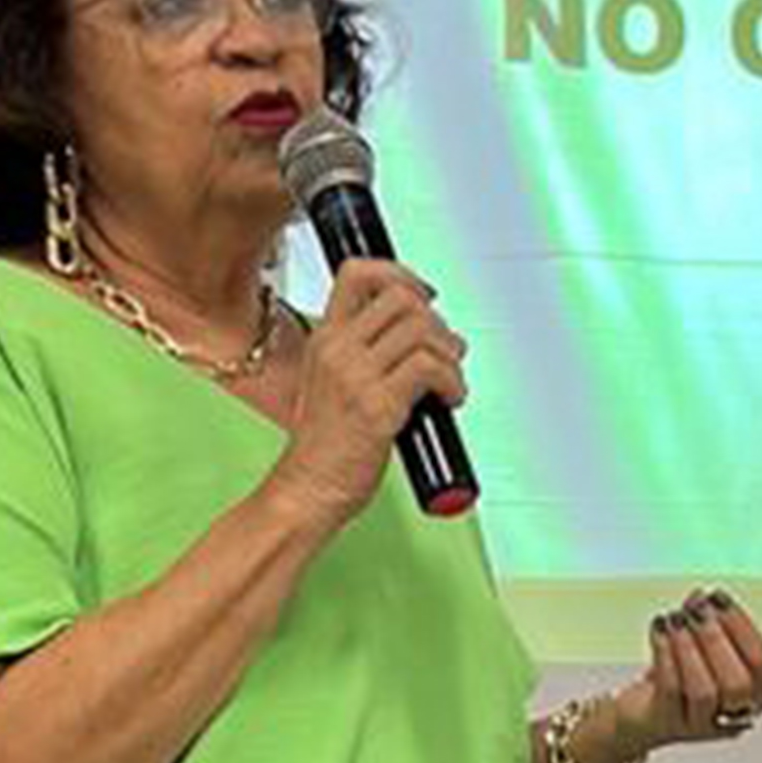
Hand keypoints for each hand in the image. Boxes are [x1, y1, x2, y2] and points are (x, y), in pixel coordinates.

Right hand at [263, 258, 465, 533]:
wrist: (308, 490)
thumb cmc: (328, 445)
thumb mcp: (335, 382)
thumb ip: (369, 353)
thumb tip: (426, 334)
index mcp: (325, 338)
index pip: (358, 272)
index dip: (402, 274)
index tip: (426, 298)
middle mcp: (337, 349)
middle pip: (402, 297)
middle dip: (438, 322)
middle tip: (447, 352)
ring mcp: (355, 376)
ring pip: (422, 329)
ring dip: (451, 355)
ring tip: (450, 382)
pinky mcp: (377, 406)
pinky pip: (431, 369)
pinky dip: (453, 382)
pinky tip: (450, 400)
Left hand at [614, 588, 761, 749]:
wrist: (640, 714)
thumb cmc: (675, 679)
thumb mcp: (695, 646)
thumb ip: (703, 620)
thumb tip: (702, 596)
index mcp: (755, 693)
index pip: (761, 659)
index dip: (740, 624)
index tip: (718, 596)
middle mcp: (734, 715)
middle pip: (737, 682)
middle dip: (715, 639)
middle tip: (696, 609)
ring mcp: (701, 725)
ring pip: (704, 691)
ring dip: (689, 647)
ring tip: (675, 618)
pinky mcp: (668, 724)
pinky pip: (671, 689)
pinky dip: (665, 653)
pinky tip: (659, 628)